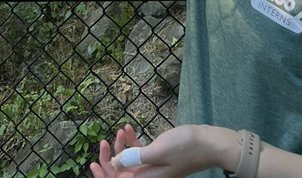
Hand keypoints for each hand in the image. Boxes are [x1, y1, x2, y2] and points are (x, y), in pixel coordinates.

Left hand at [90, 125, 213, 177]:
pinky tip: (128, 128)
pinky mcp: (158, 157)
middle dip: (110, 159)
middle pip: (122, 173)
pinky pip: (139, 153)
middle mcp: (149, 177)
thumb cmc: (184, 147)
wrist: (208, 143)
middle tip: (104, 141)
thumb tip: (115, 164)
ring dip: (122, 147)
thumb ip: (135, 158)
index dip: (104, 174)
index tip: (94, 161)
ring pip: (129, 161)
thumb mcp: (157, 151)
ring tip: (121, 130)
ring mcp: (153, 167)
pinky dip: (133, 142)